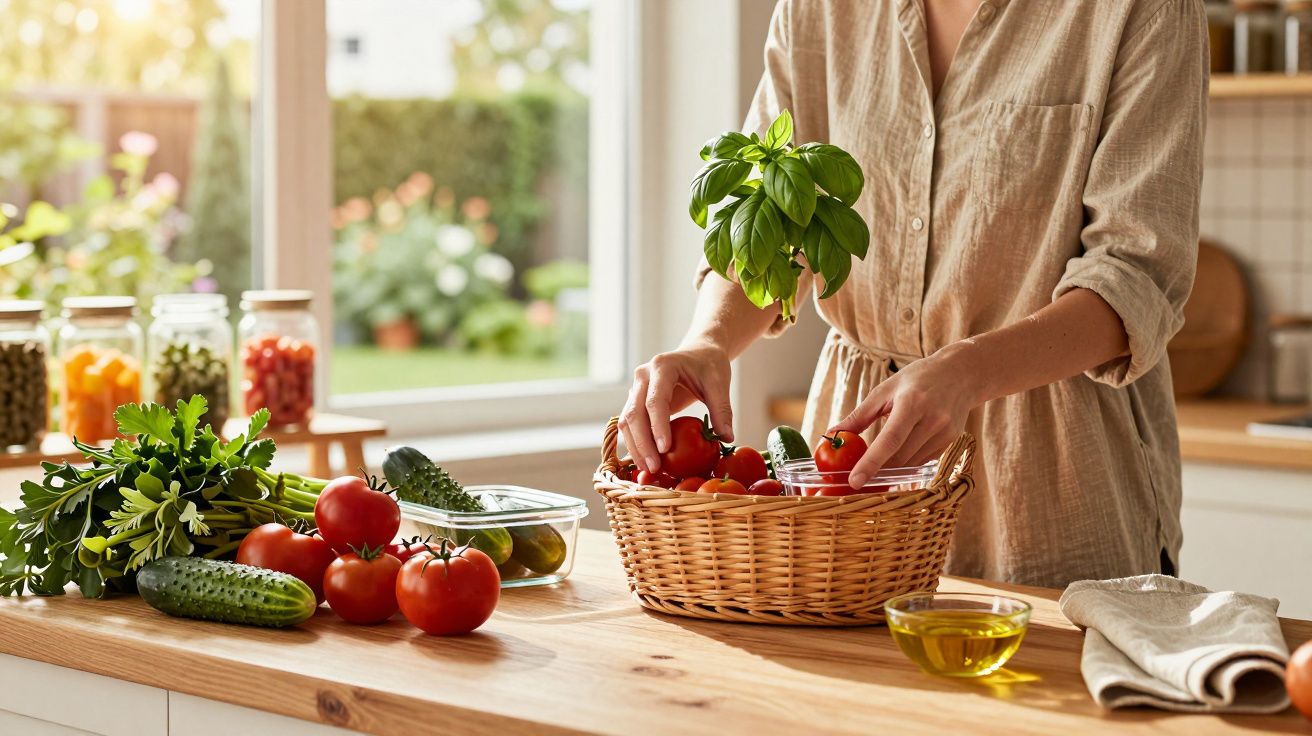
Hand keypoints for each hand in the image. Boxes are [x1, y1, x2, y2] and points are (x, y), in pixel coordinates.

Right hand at [619, 344, 733, 472]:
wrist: (698, 353)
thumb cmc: (709, 365)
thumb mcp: (719, 383)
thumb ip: (722, 410)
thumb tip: (726, 438)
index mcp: (662, 366)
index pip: (655, 400)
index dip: (658, 426)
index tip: (664, 449)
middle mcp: (643, 376)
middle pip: (634, 413)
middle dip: (643, 443)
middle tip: (654, 467)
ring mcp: (636, 388)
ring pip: (627, 421)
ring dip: (635, 447)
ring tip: (648, 470)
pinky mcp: (636, 401)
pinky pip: (630, 424)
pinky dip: (635, 443)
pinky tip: (644, 462)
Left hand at [829, 343, 985, 487]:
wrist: (962, 374)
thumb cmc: (917, 378)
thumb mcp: (885, 389)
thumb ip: (859, 415)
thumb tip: (832, 434)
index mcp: (912, 403)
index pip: (889, 440)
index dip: (871, 463)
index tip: (854, 481)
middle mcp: (932, 419)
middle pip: (900, 457)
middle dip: (877, 471)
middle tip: (856, 478)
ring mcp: (945, 432)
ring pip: (911, 463)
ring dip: (892, 467)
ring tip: (877, 462)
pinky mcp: (951, 441)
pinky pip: (922, 460)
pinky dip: (907, 461)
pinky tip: (903, 449)